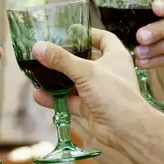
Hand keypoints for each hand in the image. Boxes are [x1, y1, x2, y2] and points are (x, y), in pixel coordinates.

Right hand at [31, 28, 144, 147]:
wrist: (126, 130)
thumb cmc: (114, 94)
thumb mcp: (86, 71)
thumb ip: (61, 59)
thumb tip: (38, 47)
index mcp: (115, 56)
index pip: (103, 38)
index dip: (87, 34)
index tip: (68, 32)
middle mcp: (107, 72)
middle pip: (84, 59)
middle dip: (65, 58)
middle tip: (46, 52)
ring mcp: (98, 91)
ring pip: (74, 81)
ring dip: (56, 80)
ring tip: (37, 73)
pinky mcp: (89, 107)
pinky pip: (69, 100)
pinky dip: (55, 98)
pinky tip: (39, 95)